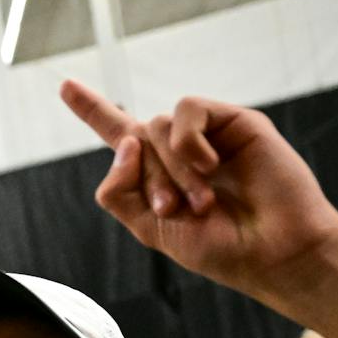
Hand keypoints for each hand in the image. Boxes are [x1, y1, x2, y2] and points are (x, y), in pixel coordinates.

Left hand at [60, 81, 337, 300]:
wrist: (273, 251)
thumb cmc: (219, 247)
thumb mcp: (151, 229)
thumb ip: (120, 192)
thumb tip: (125, 143)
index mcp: (158, 176)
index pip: (120, 135)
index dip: (93, 110)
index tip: (65, 85)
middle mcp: (180, 150)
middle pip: (134, 139)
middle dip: (147, 179)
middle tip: (175, 210)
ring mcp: (208, 134)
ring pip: (157, 126)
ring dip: (170, 168)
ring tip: (201, 201)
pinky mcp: (235, 121)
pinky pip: (188, 110)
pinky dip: (188, 142)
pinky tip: (211, 166)